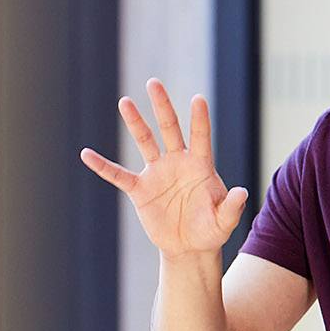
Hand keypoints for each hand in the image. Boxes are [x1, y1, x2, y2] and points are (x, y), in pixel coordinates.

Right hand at [79, 78, 248, 258]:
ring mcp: (157, 174)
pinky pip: (118, 175)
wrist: (190, 247)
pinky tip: (86, 154)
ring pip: (145, 142)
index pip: (201, 137)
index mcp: (201, 166)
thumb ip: (232, 207)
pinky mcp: (140, 190)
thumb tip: (243, 192)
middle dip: (162, 106)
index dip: (199, 119)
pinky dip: (103, 166)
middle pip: (169, 129)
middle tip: (154, 83)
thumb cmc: (211, 230)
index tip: (198, 98)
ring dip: (135, 123)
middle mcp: (178, 162)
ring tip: (125, 102)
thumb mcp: (224, 221)